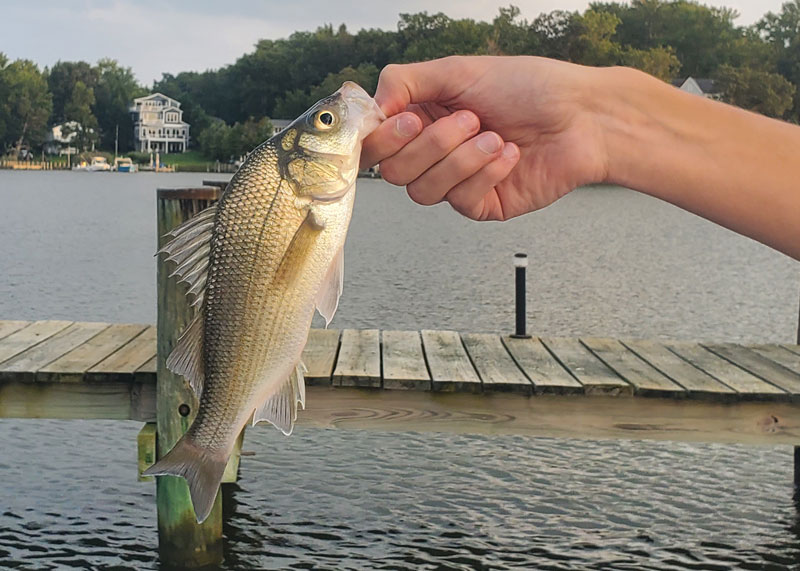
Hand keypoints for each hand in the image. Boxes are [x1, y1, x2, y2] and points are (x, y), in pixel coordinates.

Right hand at [361, 56, 610, 220]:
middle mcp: (435, 152)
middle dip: (431, 145)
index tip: (407, 120)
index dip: (383, 139)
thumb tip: (372, 106)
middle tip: (468, 118)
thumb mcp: (460, 70)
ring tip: (494, 136)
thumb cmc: (530, 87)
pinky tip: (509, 154)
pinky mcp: (482, 204)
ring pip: (423, 192)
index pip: (376, 144)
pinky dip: (485, 173)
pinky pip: (461, 201)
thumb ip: (405, 81)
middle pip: (395, 171)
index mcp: (423, 118)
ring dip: (460, 160)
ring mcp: (457, 182)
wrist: (583, 116)